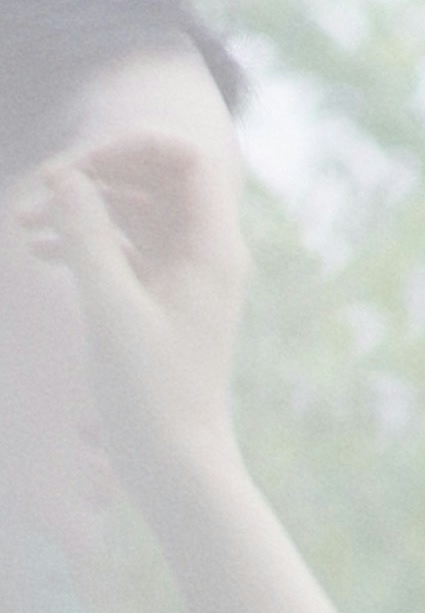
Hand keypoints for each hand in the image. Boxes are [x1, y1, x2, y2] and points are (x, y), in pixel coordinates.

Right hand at [20, 117, 249, 514]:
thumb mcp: (110, 308)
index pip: (185, 158)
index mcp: (213, 249)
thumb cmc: (153, 396)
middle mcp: (205, 255)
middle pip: (154, 174)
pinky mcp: (158, 298)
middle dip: (96, 171)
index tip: (79, 167)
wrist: (177, 467)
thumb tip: (67, 177)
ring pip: (131, 210)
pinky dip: (82, 238)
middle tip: (42, 188)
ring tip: (23, 223)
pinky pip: (121, 245)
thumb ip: (86, 235)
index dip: (131, 145)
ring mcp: (182, 275)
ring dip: (79, 205)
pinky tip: (37, 248)